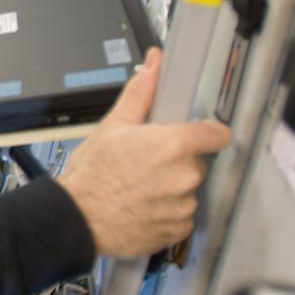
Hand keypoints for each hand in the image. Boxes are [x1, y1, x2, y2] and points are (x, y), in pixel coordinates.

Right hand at [58, 49, 231, 258]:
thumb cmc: (92, 175)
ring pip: (188, 189)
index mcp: (173, 145)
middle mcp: (185, 176)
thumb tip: (154, 65)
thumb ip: (141, 94)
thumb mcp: (112, 126)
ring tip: (141, 186)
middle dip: (178, 160)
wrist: (78, 218)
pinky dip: (167, 211)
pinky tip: (144, 205)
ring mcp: (183, 205)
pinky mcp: (178, 229)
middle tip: (147, 162)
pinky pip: (183, 215)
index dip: (206, 132)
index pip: (216, 134)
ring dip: (172, 187)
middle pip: (197, 161)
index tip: (199, 134)